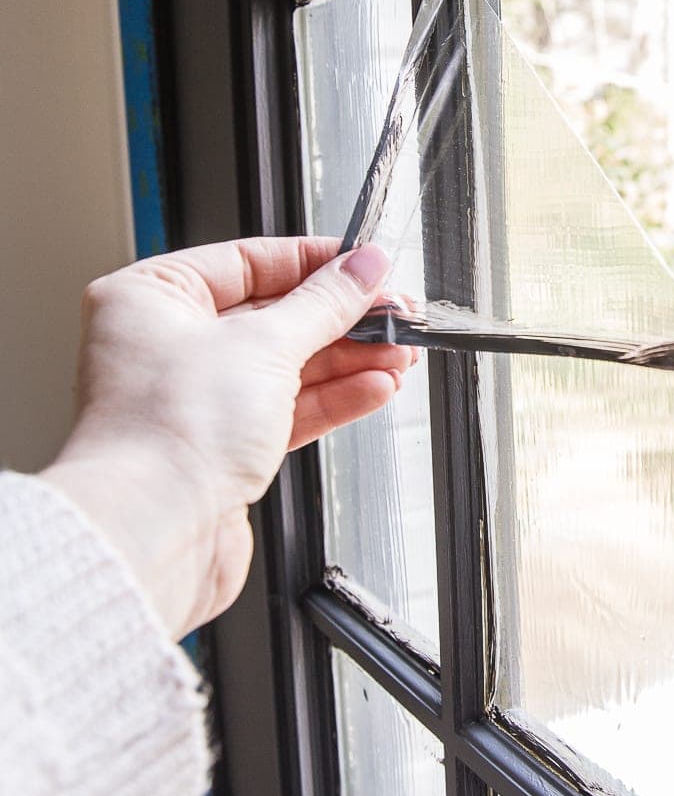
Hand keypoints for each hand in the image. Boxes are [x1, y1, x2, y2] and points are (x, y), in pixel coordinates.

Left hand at [42, 238, 413, 638]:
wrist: (153, 533)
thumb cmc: (170, 432)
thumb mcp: (265, 344)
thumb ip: (325, 303)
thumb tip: (364, 266)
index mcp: (151, 297)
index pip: (248, 261)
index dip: (316, 263)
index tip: (368, 266)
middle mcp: (166, 345)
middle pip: (273, 315)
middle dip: (343, 319)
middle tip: (396, 315)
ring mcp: (194, 400)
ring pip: (287, 366)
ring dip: (349, 361)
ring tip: (400, 356)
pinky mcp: (220, 449)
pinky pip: (286, 410)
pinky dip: (333, 399)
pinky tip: (375, 389)